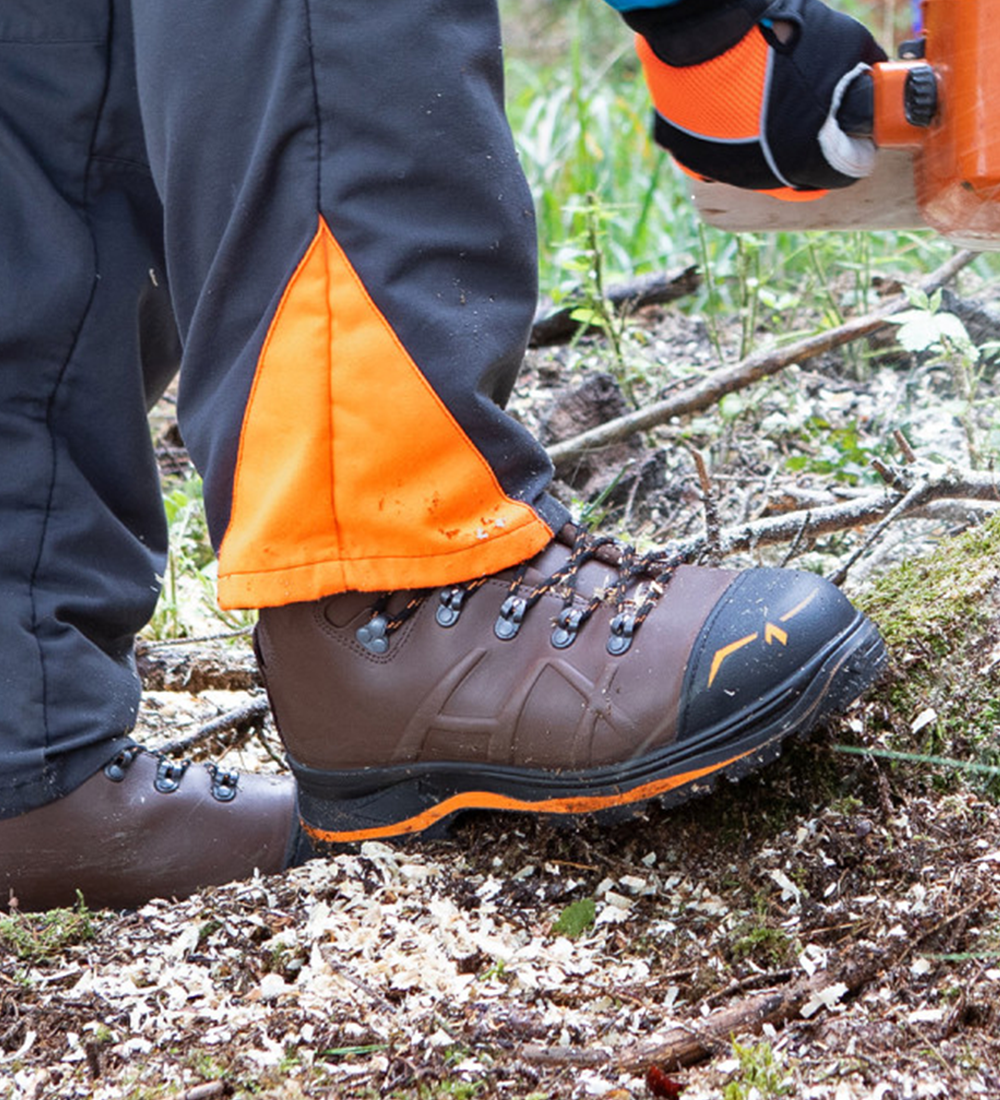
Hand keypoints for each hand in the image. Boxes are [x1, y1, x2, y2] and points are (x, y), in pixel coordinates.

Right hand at [624, 0, 886, 193]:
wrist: (704, 27)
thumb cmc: (777, 34)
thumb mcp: (844, 42)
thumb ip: (860, 74)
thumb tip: (870, 84)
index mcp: (807, 160)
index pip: (843, 174)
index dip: (851, 149)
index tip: (848, 129)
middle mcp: (765, 178)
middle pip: (797, 175)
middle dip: (806, 147)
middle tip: (805, 110)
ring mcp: (724, 172)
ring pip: (755, 169)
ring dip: (766, 144)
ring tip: (764, 103)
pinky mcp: (691, 159)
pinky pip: (716, 158)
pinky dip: (725, 140)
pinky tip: (729, 109)